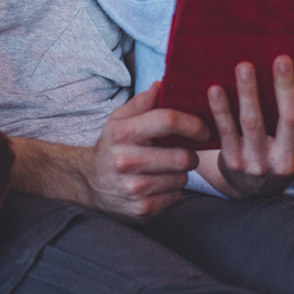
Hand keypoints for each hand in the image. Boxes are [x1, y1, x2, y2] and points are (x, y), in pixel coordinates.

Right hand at [87, 82, 209, 218]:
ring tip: (167, 168)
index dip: (193, 123)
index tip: (204, 129)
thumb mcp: (119, 120)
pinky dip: (174, 189)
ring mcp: (134, 188)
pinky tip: (160, 183)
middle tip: (185, 152)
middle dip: (191, 154)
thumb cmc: (112, 146)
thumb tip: (163, 84)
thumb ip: (142, 101)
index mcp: (123, 133)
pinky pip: (176, 195)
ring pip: (182, 177)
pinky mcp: (142, 208)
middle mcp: (126, 160)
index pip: (168, 121)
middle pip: (181, 156)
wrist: (89, 184)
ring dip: (181, 172)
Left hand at [202, 56, 293, 198]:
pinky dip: (220, 110)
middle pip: (291, 118)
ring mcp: (258, 164)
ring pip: (254, 122)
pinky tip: (216, 89)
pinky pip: (226, 132)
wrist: (251, 190)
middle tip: (281, 58)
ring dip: (249, 92)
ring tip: (245, 66)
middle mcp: (288, 163)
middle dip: (286, 86)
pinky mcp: (233, 163)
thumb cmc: (288, 160)